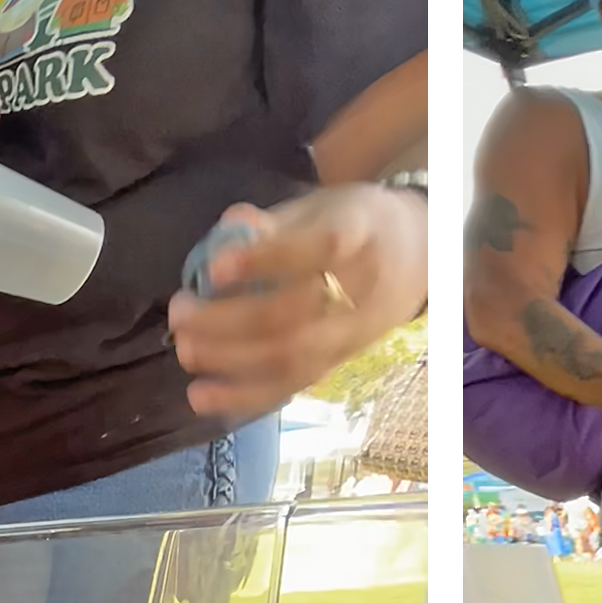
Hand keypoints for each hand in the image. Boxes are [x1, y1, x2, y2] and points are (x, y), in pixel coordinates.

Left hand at [170, 183, 432, 420]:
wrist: (421, 256)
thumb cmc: (358, 223)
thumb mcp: (323, 204)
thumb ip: (276, 221)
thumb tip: (229, 228)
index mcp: (362, 233)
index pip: (320, 249)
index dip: (266, 260)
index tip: (214, 268)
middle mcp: (363, 289)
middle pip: (296, 315)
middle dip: (229, 321)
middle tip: (180, 312)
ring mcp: (354, 333)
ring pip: (293, 358)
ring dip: (230, 363)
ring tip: (185, 351)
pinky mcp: (340, 362)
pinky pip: (293, 386)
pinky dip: (245, 397)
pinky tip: (203, 397)